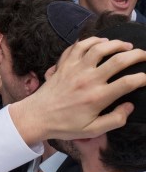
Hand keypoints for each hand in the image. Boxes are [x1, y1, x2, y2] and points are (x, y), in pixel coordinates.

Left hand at [10, 37, 145, 145]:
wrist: (36, 116)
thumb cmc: (64, 125)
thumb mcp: (92, 130)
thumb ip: (115, 120)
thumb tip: (130, 106)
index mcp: (98, 97)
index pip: (129, 82)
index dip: (143, 78)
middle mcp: (88, 79)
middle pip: (118, 60)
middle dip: (137, 55)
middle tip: (145, 54)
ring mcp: (74, 69)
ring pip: (99, 48)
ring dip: (115, 43)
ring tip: (126, 45)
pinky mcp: (64, 64)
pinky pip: (78, 46)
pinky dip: (91, 40)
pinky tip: (100, 41)